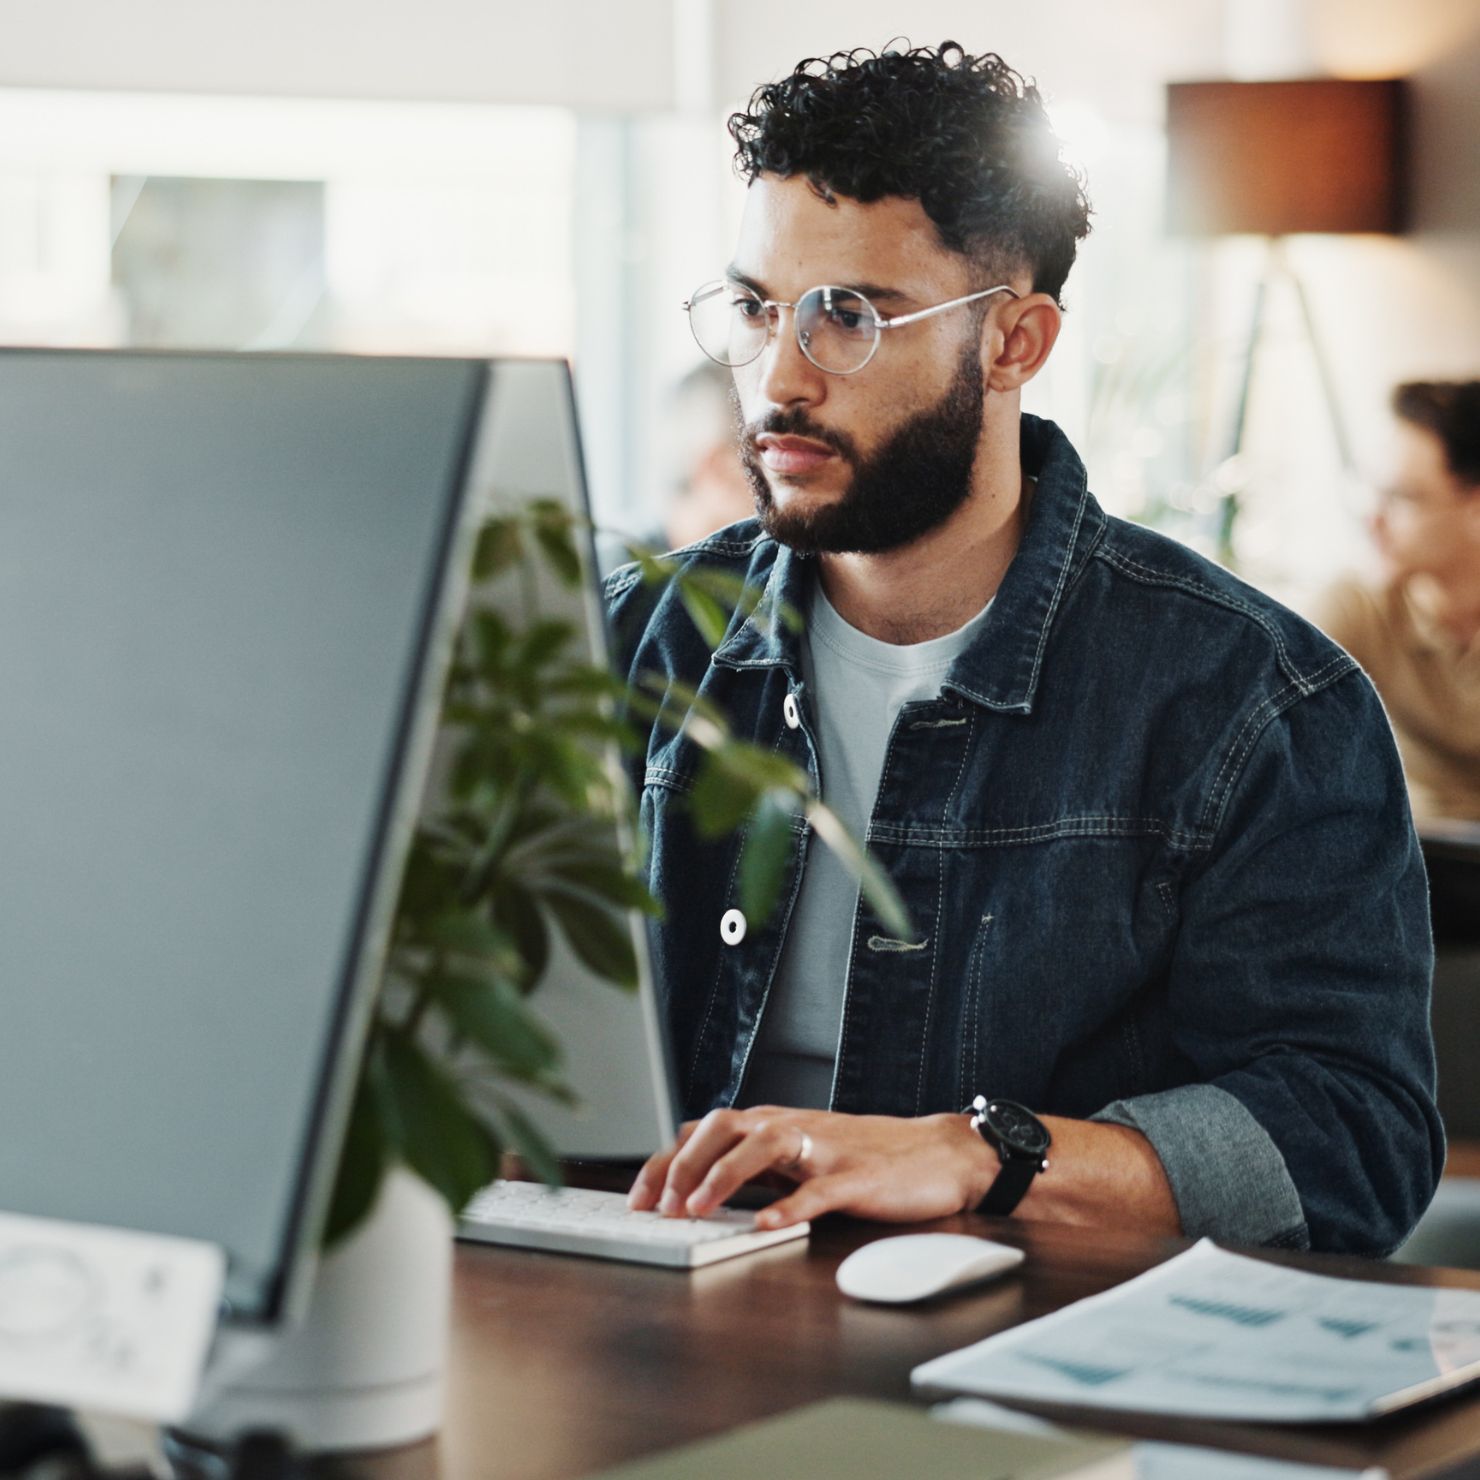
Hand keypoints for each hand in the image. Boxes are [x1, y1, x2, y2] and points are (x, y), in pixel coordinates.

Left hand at [626, 1107, 997, 1229]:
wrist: (941, 1153)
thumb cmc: (869, 1158)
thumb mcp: (803, 1156)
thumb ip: (759, 1166)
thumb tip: (701, 1189)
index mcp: (776, 1124)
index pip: (705, 1129)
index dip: (666, 1159)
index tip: (638, 1197)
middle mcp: (793, 1128)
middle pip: (723, 1126)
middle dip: (682, 1163)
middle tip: (655, 1206)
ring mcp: (825, 1149)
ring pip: (763, 1144)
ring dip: (722, 1174)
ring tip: (694, 1208)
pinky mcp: (857, 1176)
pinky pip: (818, 1190)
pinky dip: (789, 1207)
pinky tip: (767, 1227)